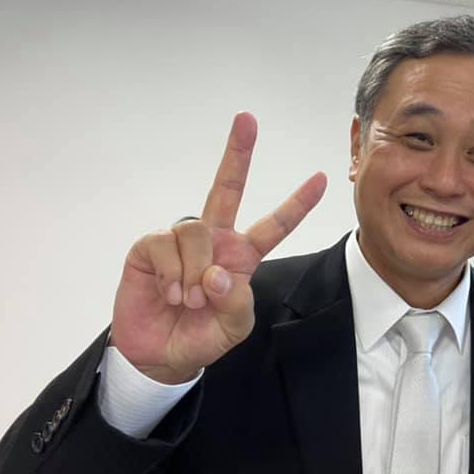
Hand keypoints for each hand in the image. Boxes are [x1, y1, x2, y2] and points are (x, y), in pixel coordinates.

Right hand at [110, 112, 326, 383]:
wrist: (160, 355)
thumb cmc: (201, 336)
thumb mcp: (233, 327)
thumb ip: (237, 303)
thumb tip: (218, 274)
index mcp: (242, 256)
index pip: (275, 225)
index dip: (298, 204)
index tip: (322, 179)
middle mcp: (215, 240)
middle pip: (227, 188)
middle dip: (237, 153)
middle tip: (247, 119)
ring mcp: (182, 241)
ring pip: (196, 231)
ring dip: (194, 272)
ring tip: (190, 300)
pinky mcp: (150, 247)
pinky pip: (165, 245)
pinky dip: (171, 274)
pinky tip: (170, 293)